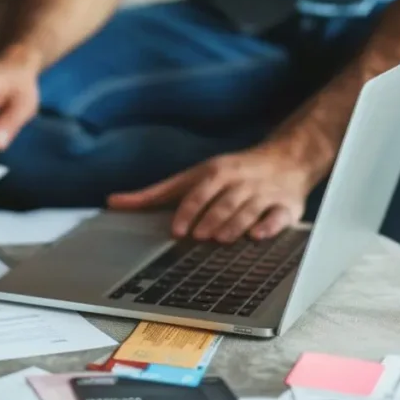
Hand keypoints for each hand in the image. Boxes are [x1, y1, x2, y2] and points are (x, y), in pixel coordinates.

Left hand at [108, 144, 318, 242]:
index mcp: (216, 173)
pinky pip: (279, 217)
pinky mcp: (287, 207)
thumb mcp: (190, 178)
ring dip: (235, 225)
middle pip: (224, 201)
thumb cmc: (229, 174)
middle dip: (212, 219)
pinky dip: (269, 226)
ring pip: (250, 210)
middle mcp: (240, 182)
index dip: (188, 211)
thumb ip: (154, 194)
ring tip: (221, 240)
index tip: (178, 230)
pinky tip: (257, 237)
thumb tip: (112, 202)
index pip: (199, 192)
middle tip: (200, 237)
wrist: (286, 159)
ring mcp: (264, 193)